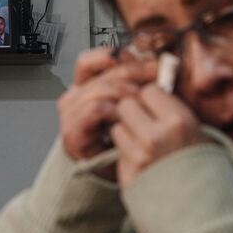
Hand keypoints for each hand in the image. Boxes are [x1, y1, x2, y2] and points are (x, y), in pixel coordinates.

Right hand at [58, 47, 156, 178]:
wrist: (113, 177)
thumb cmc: (127, 142)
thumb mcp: (136, 106)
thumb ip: (141, 84)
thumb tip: (161, 63)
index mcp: (87, 85)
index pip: (93, 59)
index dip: (117, 56)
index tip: (147, 60)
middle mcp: (75, 95)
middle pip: (104, 72)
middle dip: (134, 73)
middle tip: (157, 77)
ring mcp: (71, 112)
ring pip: (100, 88)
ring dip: (125, 93)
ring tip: (143, 102)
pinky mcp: (72, 130)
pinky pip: (93, 109)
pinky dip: (112, 110)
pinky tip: (125, 117)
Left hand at [111, 83, 208, 186]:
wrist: (205, 207)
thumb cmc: (205, 166)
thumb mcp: (198, 130)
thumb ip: (172, 110)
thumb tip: (150, 89)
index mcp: (178, 122)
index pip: (148, 90)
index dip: (152, 98)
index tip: (157, 106)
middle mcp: (155, 137)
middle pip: (126, 105)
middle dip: (134, 111)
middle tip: (146, 122)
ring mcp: (138, 158)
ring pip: (117, 128)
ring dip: (127, 132)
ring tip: (144, 144)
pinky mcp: (127, 175)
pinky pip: (118, 153)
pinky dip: (127, 154)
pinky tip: (142, 161)